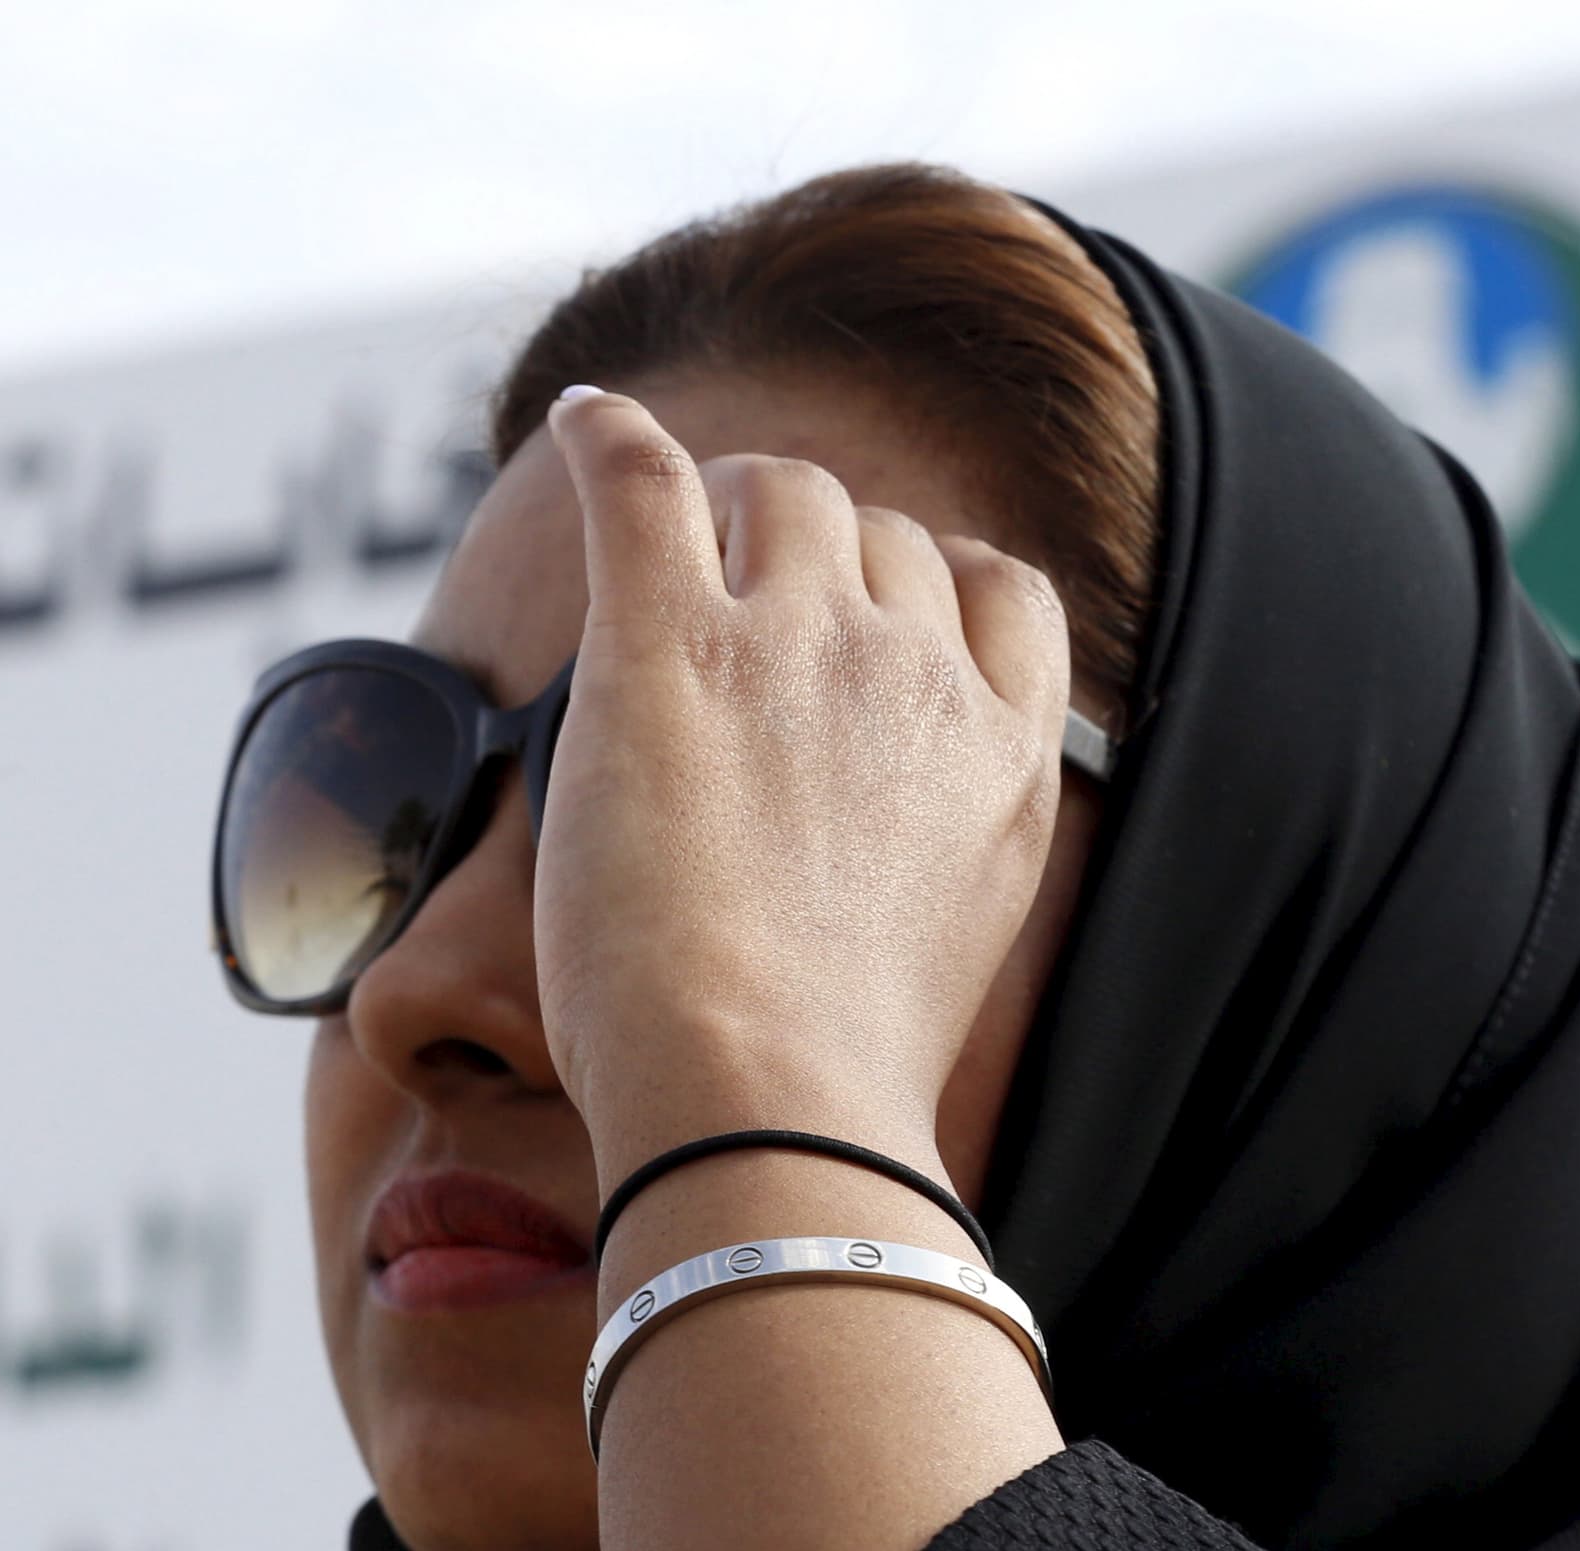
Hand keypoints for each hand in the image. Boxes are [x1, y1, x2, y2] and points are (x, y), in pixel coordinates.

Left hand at [530, 386, 1070, 1203]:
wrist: (769, 1101)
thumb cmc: (830, 1072)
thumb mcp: (947, 946)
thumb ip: (932, 852)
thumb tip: (879, 866)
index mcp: (1003, 749)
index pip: (994, 590)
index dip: (924, 583)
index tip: (868, 614)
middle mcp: (918, 670)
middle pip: (875, 532)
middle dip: (809, 550)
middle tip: (729, 598)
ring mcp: (800, 642)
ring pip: (775, 493)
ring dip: (720, 501)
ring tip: (662, 531)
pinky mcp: (670, 643)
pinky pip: (644, 479)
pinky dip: (607, 436)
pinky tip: (576, 421)